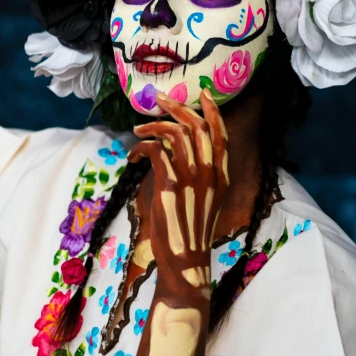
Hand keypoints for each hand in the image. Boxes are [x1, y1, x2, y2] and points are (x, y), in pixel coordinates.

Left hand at [127, 88, 228, 299]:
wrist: (186, 262)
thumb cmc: (191, 230)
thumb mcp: (205, 199)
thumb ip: (200, 173)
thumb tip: (178, 149)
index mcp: (221, 175)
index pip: (221, 134)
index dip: (212, 111)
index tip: (202, 93)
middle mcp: (210, 173)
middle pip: (196, 126)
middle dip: (176, 107)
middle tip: (158, 99)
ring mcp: (192, 178)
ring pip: (175, 133)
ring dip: (153, 126)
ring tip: (138, 130)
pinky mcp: (170, 185)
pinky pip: (156, 151)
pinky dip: (142, 147)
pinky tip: (133, 155)